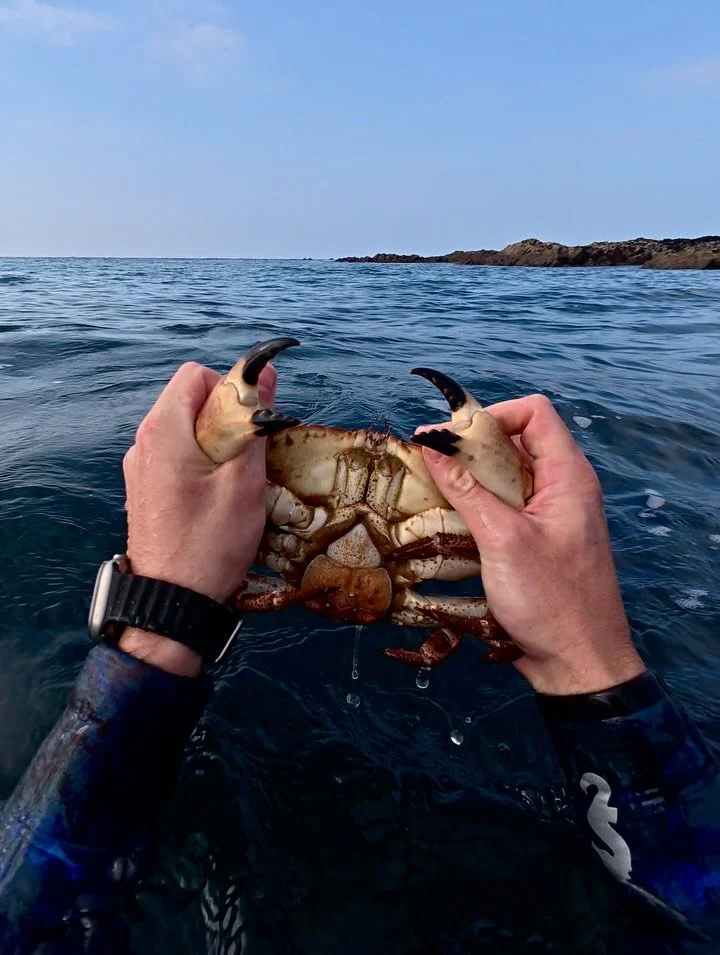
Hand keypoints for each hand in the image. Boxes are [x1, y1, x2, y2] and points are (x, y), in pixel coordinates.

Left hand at [120, 361, 275, 676]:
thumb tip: (263, 376)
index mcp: (164, 430)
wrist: (171, 602)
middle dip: (226, 416)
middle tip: (250, 455)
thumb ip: (254, 423)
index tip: (254, 423)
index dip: (232, 388)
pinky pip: (177, 455)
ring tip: (236, 480)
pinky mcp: (145, 488)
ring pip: (186, 428)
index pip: (197, 375)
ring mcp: (140, 466)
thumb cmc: (210, 543)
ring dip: (217, 441)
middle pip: (190, 400)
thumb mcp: (244, 481)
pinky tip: (217, 496)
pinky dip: (201, 462)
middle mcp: (144, 441)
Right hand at [419, 394, 644, 695]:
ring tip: (433, 490)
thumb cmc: (552, 602)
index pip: (535, 413)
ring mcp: (552, 515)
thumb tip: (433, 448)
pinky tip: (451, 521)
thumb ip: (467, 490)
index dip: (493, 414)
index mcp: (568, 476)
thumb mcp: (502, 541)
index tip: (455, 438)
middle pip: (517, 442)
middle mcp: (564, 488)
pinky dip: (479, 506)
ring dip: (472, 479)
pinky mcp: (539, 539)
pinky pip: (507, 507)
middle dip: (473, 447)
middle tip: (432, 463)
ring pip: (508, 476)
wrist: (579, 663)